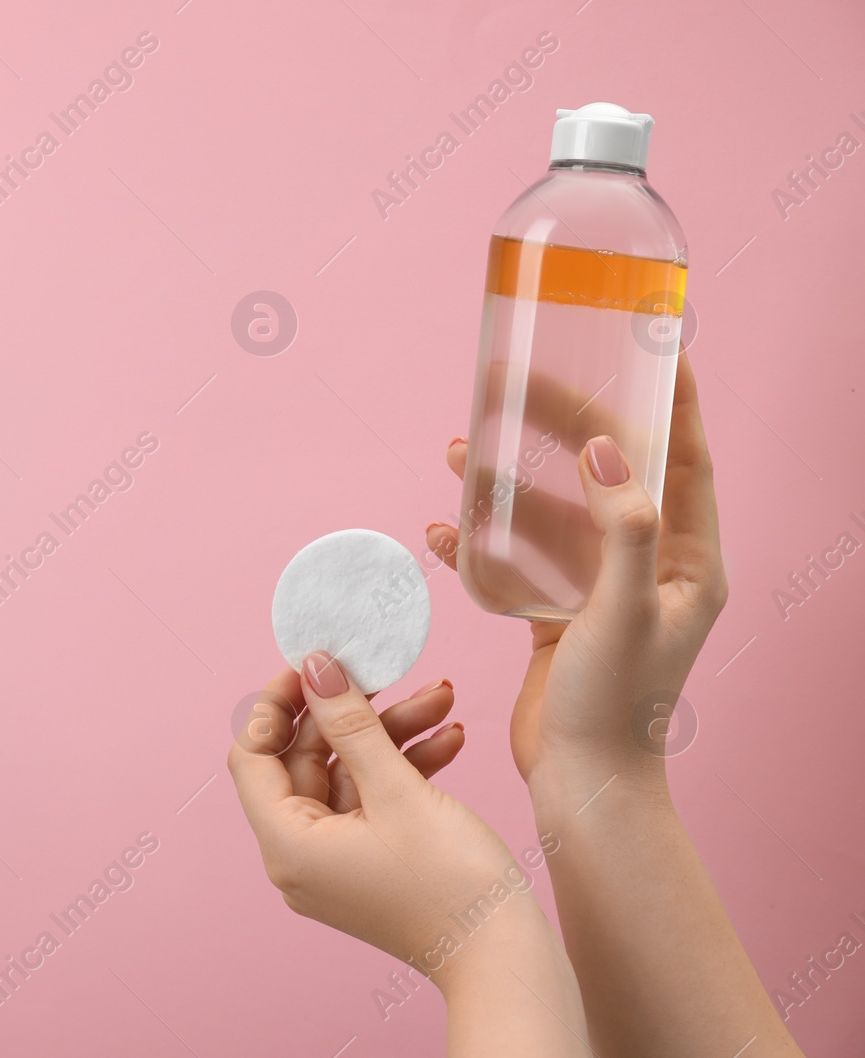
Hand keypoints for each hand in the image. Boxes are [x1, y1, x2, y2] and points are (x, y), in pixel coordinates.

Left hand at [229, 653, 538, 987]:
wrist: (506, 962)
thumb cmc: (451, 886)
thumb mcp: (397, 789)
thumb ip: (351, 723)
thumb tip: (315, 668)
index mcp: (287, 844)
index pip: (252, 754)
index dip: (276, 703)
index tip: (313, 663)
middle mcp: (300, 856)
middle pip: (305, 759)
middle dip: (353, 712)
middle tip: (388, 671)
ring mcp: (335, 863)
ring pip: (348, 775)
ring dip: (392, 734)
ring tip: (443, 698)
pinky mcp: (370, 865)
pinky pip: (373, 801)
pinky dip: (405, 768)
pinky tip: (451, 739)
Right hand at [425, 355, 727, 781]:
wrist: (582, 782)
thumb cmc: (617, 706)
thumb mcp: (623, 611)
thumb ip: (620, 528)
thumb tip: (603, 448)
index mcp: (687, 559)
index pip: (684, 459)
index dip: (671, 401)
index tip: (650, 348)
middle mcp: (647, 565)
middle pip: (604, 471)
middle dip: (562, 425)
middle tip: (517, 384)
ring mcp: (599, 588)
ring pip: (552, 511)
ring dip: (507, 480)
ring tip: (462, 449)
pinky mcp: (557, 614)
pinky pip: (518, 559)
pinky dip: (481, 541)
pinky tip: (444, 529)